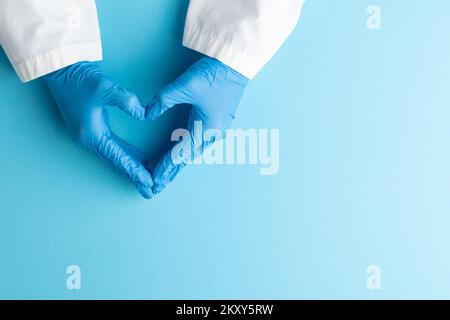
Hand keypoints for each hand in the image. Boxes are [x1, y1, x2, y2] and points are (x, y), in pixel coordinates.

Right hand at [45, 62, 153, 198]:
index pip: (119, 157)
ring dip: (130, 166)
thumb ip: (127, 101)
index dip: (135, 171)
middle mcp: (89, 139)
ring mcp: (88, 135)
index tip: (149, 183)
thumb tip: (144, 113)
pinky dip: (125, 154)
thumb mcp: (105, 87)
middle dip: (134, 175)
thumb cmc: (79, 77)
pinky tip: (137, 158)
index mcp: (92, 134)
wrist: (59, 68)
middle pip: (117, 161)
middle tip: (151, 189)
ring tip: (146, 178)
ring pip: (114, 155)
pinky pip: (111, 146)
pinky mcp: (90, 128)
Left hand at [146, 57, 248, 193]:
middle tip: (156, 184)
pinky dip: (188, 151)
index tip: (154, 179)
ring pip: (195, 151)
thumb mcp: (185, 86)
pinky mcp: (219, 122)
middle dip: (172, 171)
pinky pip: (201, 143)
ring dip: (180, 162)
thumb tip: (146, 113)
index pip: (180, 153)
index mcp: (206, 129)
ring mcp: (218, 129)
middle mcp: (214, 134)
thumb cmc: (214, 75)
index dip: (165, 167)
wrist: (236, 65)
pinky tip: (182, 153)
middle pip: (188, 157)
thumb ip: (163, 100)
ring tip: (166, 173)